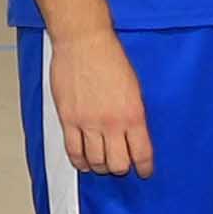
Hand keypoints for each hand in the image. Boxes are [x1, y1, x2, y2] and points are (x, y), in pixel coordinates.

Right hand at [50, 24, 153, 173]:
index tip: (144, 171)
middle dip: (121, 167)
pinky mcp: (68, 120)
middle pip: (117, 164)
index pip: (141, 153)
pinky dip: (80, 161)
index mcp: (133, 114)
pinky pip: (73, 151)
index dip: (144, 167)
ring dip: (100, 166)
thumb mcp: (134, 87)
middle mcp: (112, 123)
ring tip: (101, 163)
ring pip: (96, 161)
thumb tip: (134, 135)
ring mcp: (88, 123)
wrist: (84, 42)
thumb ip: (134, 114)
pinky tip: (84, 161)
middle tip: (120, 164)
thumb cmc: (110, 57)